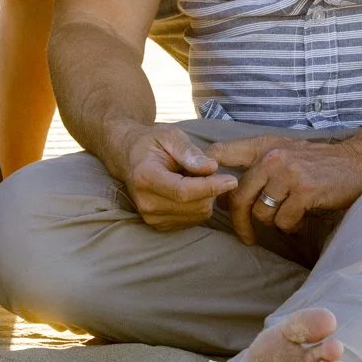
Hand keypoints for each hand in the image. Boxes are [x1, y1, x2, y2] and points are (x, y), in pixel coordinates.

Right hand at [115, 125, 237, 230]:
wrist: (129, 157)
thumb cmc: (152, 143)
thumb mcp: (171, 136)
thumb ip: (190, 152)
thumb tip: (212, 168)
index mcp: (145, 177)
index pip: (184, 191)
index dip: (211, 187)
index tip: (232, 180)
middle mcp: (146, 202)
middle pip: (194, 205)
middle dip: (211, 189)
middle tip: (208, 170)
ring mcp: (151, 217)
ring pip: (197, 215)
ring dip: (206, 197)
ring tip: (193, 177)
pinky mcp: (159, 226)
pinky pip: (193, 220)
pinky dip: (199, 205)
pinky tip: (189, 189)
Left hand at [209, 136, 361, 243]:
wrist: (358, 162)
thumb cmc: (318, 163)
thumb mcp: (284, 152)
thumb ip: (256, 165)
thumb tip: (223, 192)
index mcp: (263, 146)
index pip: (220, 153)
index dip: (205, 173)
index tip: (203, 194)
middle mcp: (272, 157)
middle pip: (238, 196)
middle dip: (240, 222)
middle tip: (246, 237)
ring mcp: (288, 173)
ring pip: (262, 212)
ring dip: (274, 222)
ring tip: (289, 217)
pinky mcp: (304, 190)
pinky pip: (284, 221)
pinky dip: (291, 226)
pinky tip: (302, 219)